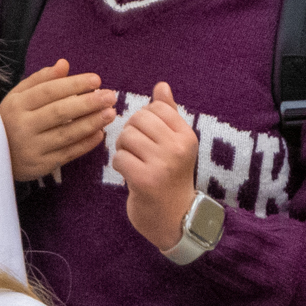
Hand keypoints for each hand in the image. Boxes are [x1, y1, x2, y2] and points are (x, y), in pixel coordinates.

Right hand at [0, 59, 114, 179]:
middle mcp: (22, 126)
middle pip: (60, 112)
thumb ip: (41, 80)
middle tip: (110, 96)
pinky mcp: (40, 166)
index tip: (96, 79)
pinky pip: (68, 154)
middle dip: (88, 103)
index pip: (49, 91)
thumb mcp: (18, 97)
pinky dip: (85, 144)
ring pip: (66, 134)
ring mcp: (31, 148)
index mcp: (16, 105)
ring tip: (111, 113)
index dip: (74, 84)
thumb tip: (64, 64)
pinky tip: (99, 133)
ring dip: (91, 123)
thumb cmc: (10, 120)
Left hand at [115, 83, 201, 251]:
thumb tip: (161, 85)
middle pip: (138, 119)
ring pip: (126, 137)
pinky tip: (130, 175)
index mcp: (187, 136)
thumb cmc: (172, 178)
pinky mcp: (145, 180)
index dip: (144, 119)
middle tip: (137, 150)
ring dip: (123, 149)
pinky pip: (119, 158)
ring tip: (134, 162)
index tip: (148, 137)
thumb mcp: (176, 144)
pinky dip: (120, 165)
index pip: (157, 108)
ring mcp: (162, 164)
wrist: (175, 219)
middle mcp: (178, 148)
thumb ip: (169, 115)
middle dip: (130, 132)